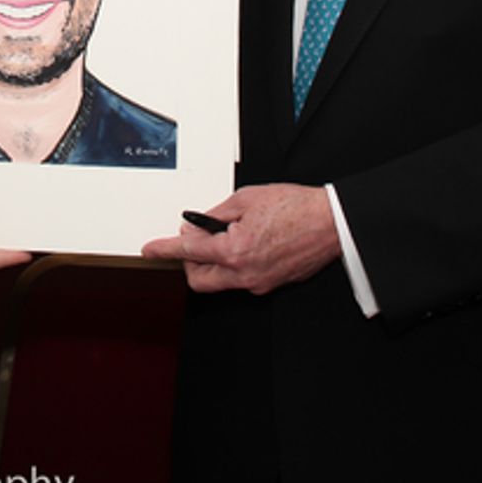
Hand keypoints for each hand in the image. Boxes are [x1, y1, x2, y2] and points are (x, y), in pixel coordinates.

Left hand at [141, 184, 340, 294]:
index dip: (164, 250)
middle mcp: (244, 273)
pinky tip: (243, 243)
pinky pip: (240, 280)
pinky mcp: (271, 284)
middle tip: (195, 238)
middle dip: (189, 261)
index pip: (187, 253)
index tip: (149, 250)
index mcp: (235, 250)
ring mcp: (258, 282)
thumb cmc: (295, 206)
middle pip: (199, 279)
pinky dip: (232, 265)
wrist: (332, 223)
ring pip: (220, 282)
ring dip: (212, 263)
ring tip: (225, 236)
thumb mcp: (246, 199)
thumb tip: (197, 225)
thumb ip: (216, 215)